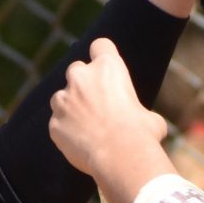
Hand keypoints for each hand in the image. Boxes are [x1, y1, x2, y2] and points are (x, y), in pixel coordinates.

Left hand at [48, 38, 169, 197]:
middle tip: (96, 105)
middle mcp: (81, 77)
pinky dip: (66, 132)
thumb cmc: (141, 134)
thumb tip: (142, 122)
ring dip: (71, 107)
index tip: (104, 69)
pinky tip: (82, 145)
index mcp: (108, 67)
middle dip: (83, 84)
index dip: (101, 55)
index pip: (100, 46)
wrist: (121, 156)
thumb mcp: (150, 116)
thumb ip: (137, 111)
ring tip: (87, 128)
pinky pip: (58, 124)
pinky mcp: (54, 122)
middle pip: (76, 70)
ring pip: (61, 97)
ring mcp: (63, 99)